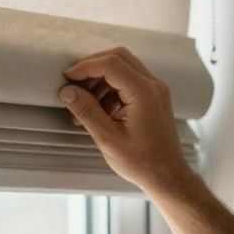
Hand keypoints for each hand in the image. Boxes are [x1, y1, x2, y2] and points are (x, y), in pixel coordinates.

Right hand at [58, 47, 194, 196]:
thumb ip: (87, 111)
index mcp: (144, 93)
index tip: (67, 78)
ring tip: (84, 107)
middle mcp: (153, 85)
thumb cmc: (142, 162)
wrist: (167, 176)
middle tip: (74, 85)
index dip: (85, 67)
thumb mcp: (108, 139)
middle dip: (92, 68)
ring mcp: (155, 90)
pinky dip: (110, 90)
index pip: (111, 64)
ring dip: (100, 81)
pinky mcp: (153, 97)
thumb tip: (66, 91)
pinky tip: (99, 112)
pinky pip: (128, 81)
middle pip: (118, 57)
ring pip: (123, 68)